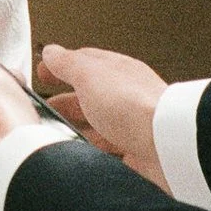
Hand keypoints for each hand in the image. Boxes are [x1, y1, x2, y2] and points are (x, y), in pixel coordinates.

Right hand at [38, 45, 168, 190]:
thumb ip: (67, 63)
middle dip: (66, 102)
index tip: (43, 73)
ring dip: (79, 129)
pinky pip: (111, 152)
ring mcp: (132, 125)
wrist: (167, 145)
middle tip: (47, 108)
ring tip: (59, 136)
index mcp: (116, 71)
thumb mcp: (89, 75)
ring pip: (100, 125)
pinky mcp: (137, 153)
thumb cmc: (135, 105)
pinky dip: (94, 153)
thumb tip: (51, 52)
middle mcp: (126, 96)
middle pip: (91, 96)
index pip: (85, 63)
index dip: (61, 67)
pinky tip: (83, 157)